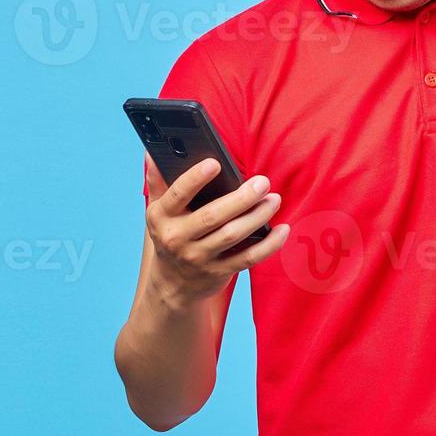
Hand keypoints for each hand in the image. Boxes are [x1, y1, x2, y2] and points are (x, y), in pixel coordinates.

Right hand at [144, 153, 288, 306]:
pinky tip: (282, 230)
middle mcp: (177, 238)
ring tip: (274, 199)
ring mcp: (199, 258)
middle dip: (241, 198)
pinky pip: (248, 258)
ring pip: (232, 235)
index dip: (195, 178)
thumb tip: (152, 151)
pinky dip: (268, 245)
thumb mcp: (158, 210)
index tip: (216, 163)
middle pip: (212, 216)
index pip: (177, 195)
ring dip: (257, 216)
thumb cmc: (170, 233)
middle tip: (262, 182)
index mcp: (161, 216)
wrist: (172, 284)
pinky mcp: (219, 272)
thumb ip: (157, 180)